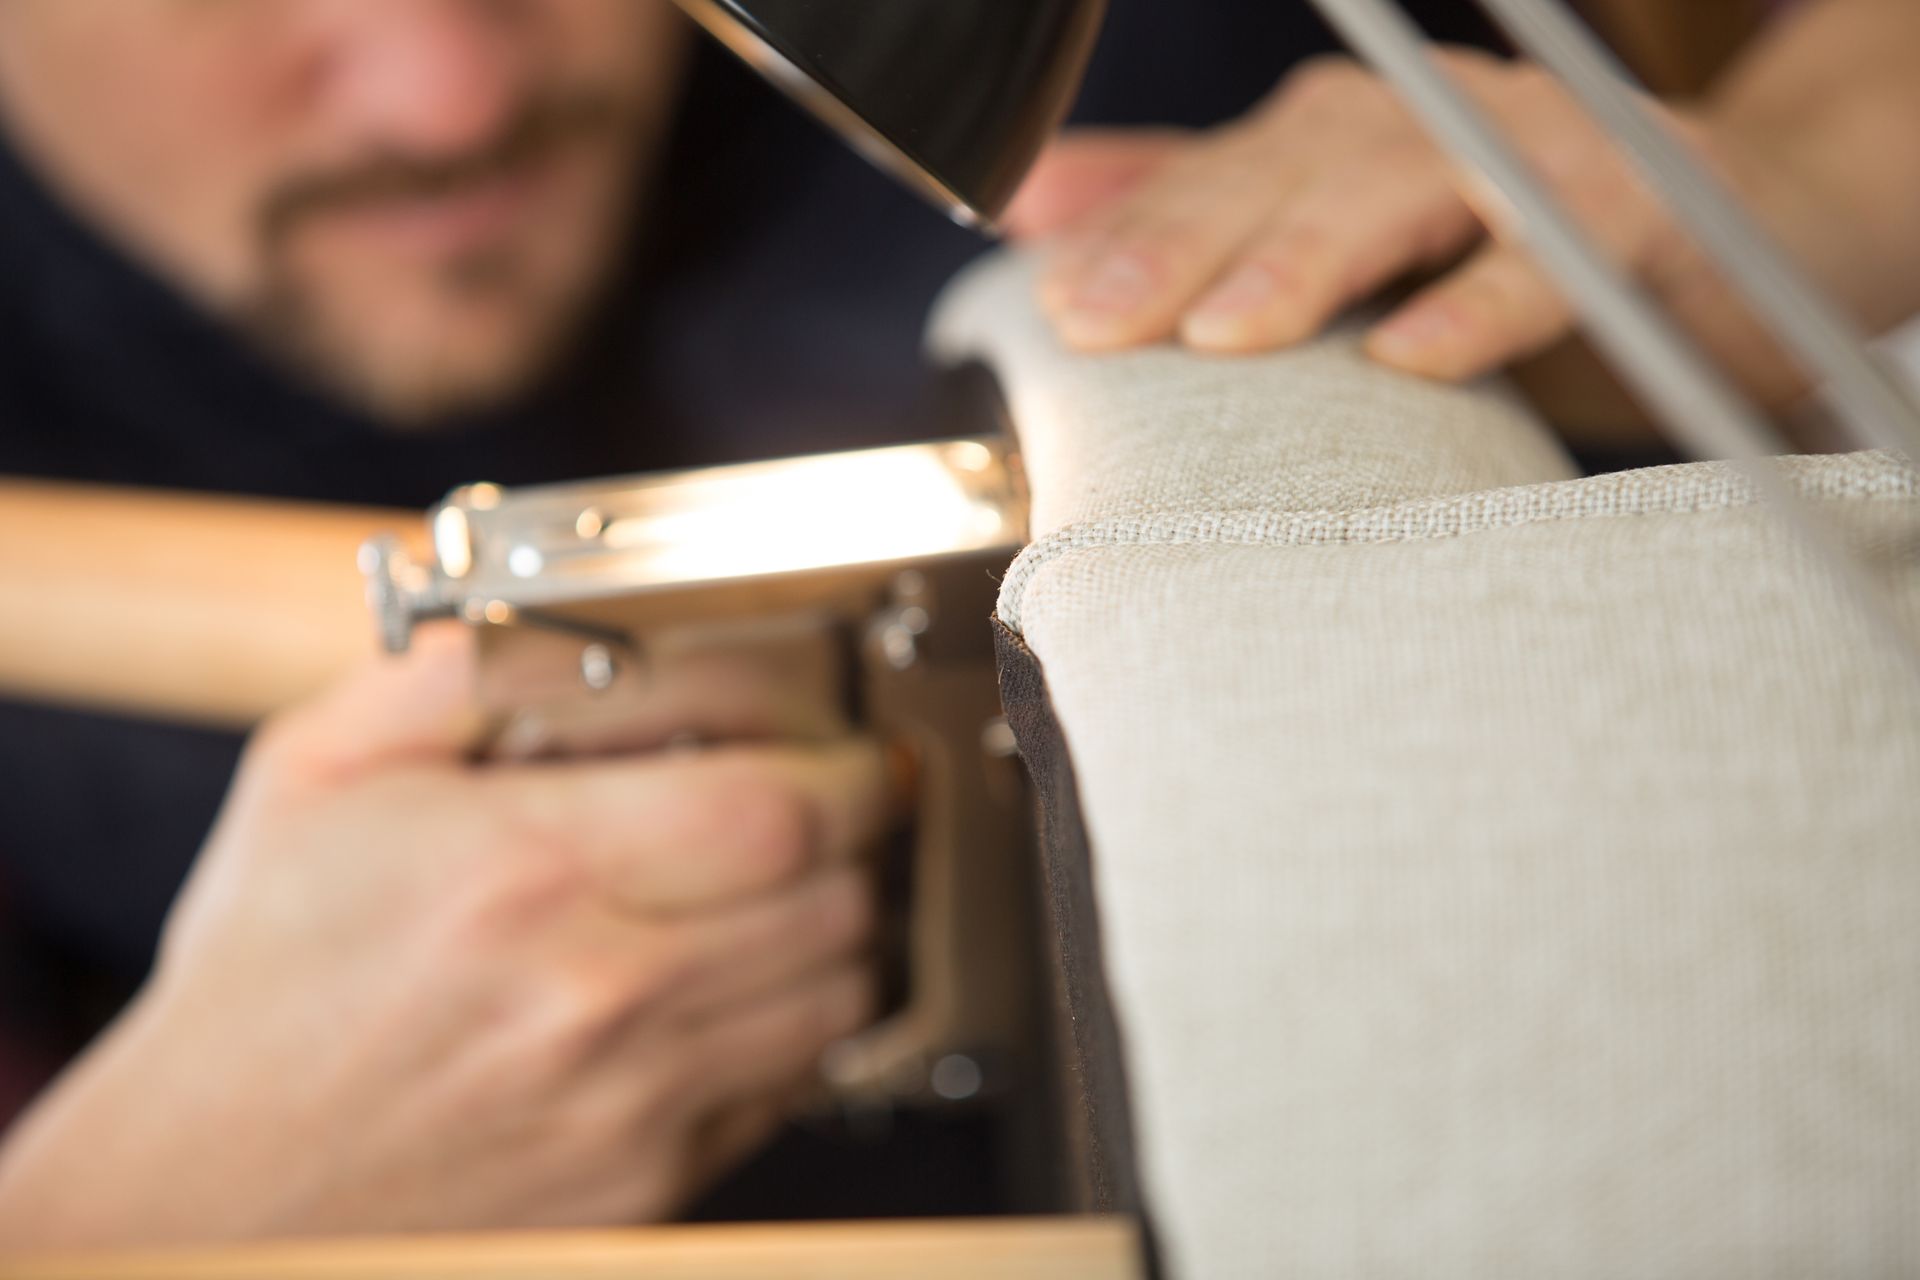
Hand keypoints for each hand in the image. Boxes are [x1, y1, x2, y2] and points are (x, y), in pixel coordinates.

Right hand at [0, 625, 888, 1248]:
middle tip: (840, 811)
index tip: (850, 753)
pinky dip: (798, 1028)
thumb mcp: (310, 784)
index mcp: (520, 872)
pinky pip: (791, 1089)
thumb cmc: (259, 992)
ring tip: (797, 893)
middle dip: (862, 841)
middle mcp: (594, 994)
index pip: (777, 808)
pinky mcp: (646, 1181)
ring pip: (838, 999)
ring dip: (846, 931)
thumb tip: (549, 619)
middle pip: (835, 900)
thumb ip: (443, 678)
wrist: (205, 1199)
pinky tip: (742, 991)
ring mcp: (631, 1103)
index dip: (850, 771)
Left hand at [1008, 50, 1813, 407]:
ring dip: (1311, 257)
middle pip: (1290, 172)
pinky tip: (1413, 357)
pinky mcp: (1640, 213)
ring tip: (1225, 333)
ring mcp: (1534, 156)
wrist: (1740, 242)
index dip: (1134, 236)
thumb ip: (1197, 212)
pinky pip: (1554, 255)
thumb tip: (1038, 209)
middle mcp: (1428, 125)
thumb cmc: (1517, 252)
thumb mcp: (1341, 239)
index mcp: (1349, 135)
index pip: (1222, 179)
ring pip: (1406, 191)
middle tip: (1098, 322)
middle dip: (1184, 244)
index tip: (1052, 307)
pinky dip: (1484, 303)